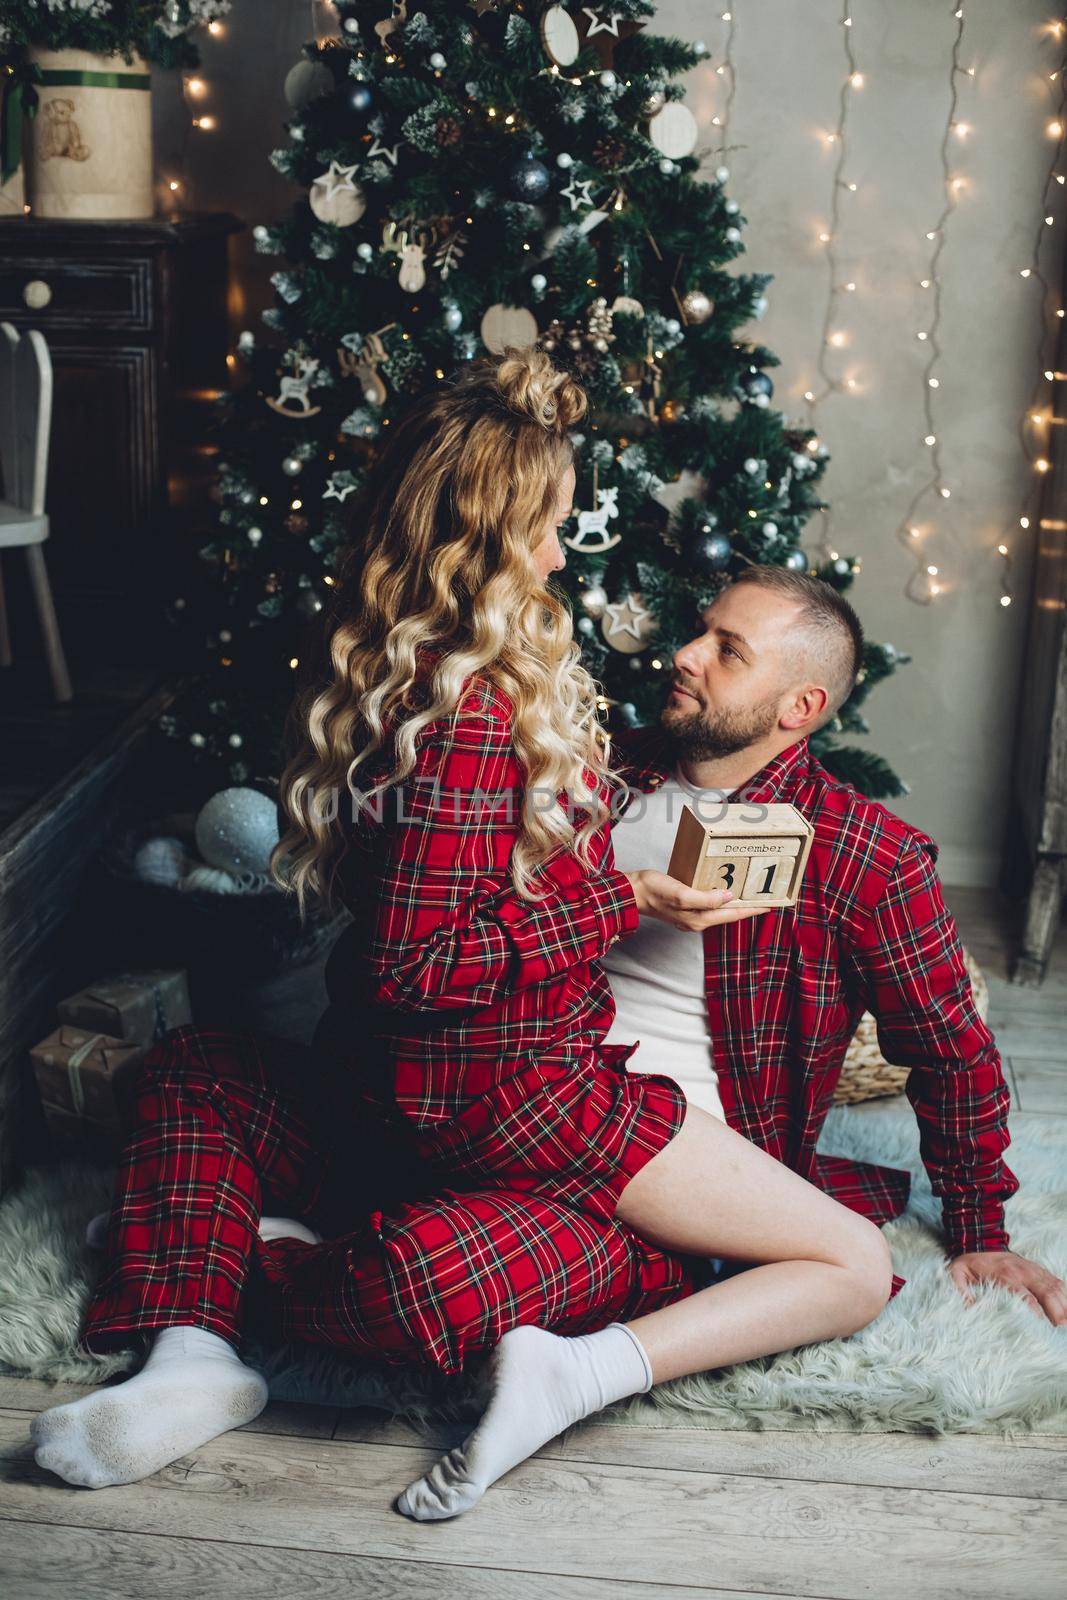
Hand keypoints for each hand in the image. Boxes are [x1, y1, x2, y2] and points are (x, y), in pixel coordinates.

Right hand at [625, 869, 770, 931]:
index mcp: (699, 919)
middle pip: (730, 915)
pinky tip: (724, 892)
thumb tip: (728, 896)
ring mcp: (691, 916)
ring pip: (721, 911)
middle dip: (748, 907)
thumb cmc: (654, 891)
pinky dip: (722, 900)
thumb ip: (705, 898)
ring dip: (736, 905)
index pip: (733, 914)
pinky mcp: (685, 908)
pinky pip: (710, 906)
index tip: (771, 904)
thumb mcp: (681, 893)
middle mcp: (697, 920)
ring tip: (750, 895)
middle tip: (766, 899)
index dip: (753, 909)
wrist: (632, 893)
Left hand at [946, 1249, 1066, 1324]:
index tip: (1040, 1325)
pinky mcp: (1039, 1271)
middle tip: (1060, 1327)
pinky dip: (1065, 1294)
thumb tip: (967, 1309)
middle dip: (1056, 1309)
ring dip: (1063, 1303)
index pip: (1023, 1294)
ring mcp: (1033, 1270)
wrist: (979, 1241)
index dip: (1033, 1310)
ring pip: (1054, 1286)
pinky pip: (1057, 1282)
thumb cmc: (970, 1262)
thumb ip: (960, 1290)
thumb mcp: (957, 1273)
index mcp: (1004, 1274)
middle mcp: (1023, 1271)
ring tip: (1066, 1323)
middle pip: (1045, 1290)